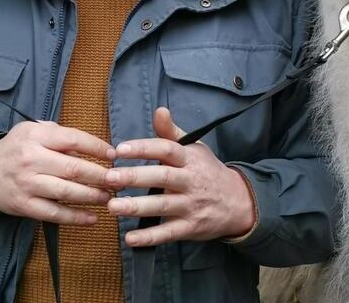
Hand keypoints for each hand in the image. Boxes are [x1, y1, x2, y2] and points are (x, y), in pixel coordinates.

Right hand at [0, 121, 116, 224]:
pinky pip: (54, 213)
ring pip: (67, 192)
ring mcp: (27, 184)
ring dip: (92, 196)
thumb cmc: (17, 148)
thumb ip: (59, 135)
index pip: (73, 139)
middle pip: (74, 168)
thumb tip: (93, 146)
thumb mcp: (33, 130)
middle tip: (118, 180)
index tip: (113, 155)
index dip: (97, 147)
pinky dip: (76, 218)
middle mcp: (31, 159)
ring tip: (109, 197)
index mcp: (36, 136)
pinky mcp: (24, 205)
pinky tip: (92, 218)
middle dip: (101, 176)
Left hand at [105, 107, 255, 245]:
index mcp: (189, 158)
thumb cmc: (207, 171)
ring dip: (136, 207)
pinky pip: (169, 233)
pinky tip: (130, 238)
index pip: (166, 149)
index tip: (120, 149)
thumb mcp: (194, 148)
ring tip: (112, 206)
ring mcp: (191, 205)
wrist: (239, 202)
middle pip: (162, 177)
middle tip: (110, 178)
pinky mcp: (190, 227)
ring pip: (163, 206)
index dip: (143, 148)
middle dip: (135, 177)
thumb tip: (159, 110)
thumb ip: (171, 132)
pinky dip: (149, 237)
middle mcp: (190, 181)